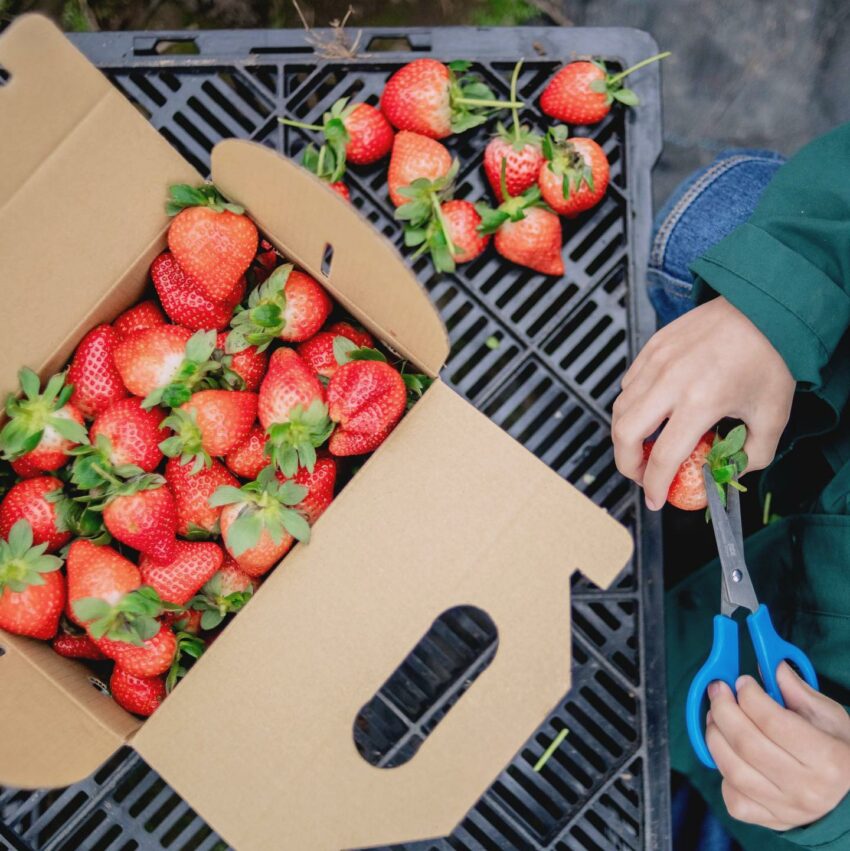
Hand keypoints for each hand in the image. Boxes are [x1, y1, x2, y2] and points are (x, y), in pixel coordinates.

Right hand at [612, 296, 794, 508]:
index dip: (655, 486)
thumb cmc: (770, 358)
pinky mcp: (652, 347)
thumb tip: (727, 470)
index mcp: (700, 402)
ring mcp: (656, 362)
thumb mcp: (772, 416)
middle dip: (626, 463)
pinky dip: (631, 405)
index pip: (663, 457)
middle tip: (641, 474)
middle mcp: (670, 382)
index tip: (656, 500)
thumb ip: (751, 454)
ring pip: (620, 408)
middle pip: (624, 433)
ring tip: (644, 445)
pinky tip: (651, 411)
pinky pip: (628, 384)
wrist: (764, 307)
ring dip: (626, 434)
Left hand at [706, 663, 849, 829]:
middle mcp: (805, 788)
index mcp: (827, 759)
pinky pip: (733, 799)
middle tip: (718, 689)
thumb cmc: (841, 753)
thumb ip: (797, 691)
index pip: (773, 722)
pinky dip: (723, 774)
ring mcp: (786, 809)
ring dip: (715, 736)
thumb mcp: (831, 718)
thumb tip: (770, 666)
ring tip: (715, 717)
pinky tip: (729, 754)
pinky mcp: (770, 821)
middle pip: (747, 743)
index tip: (742, 682)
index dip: (750, 696)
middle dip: (723, 709)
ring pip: (733, 770)